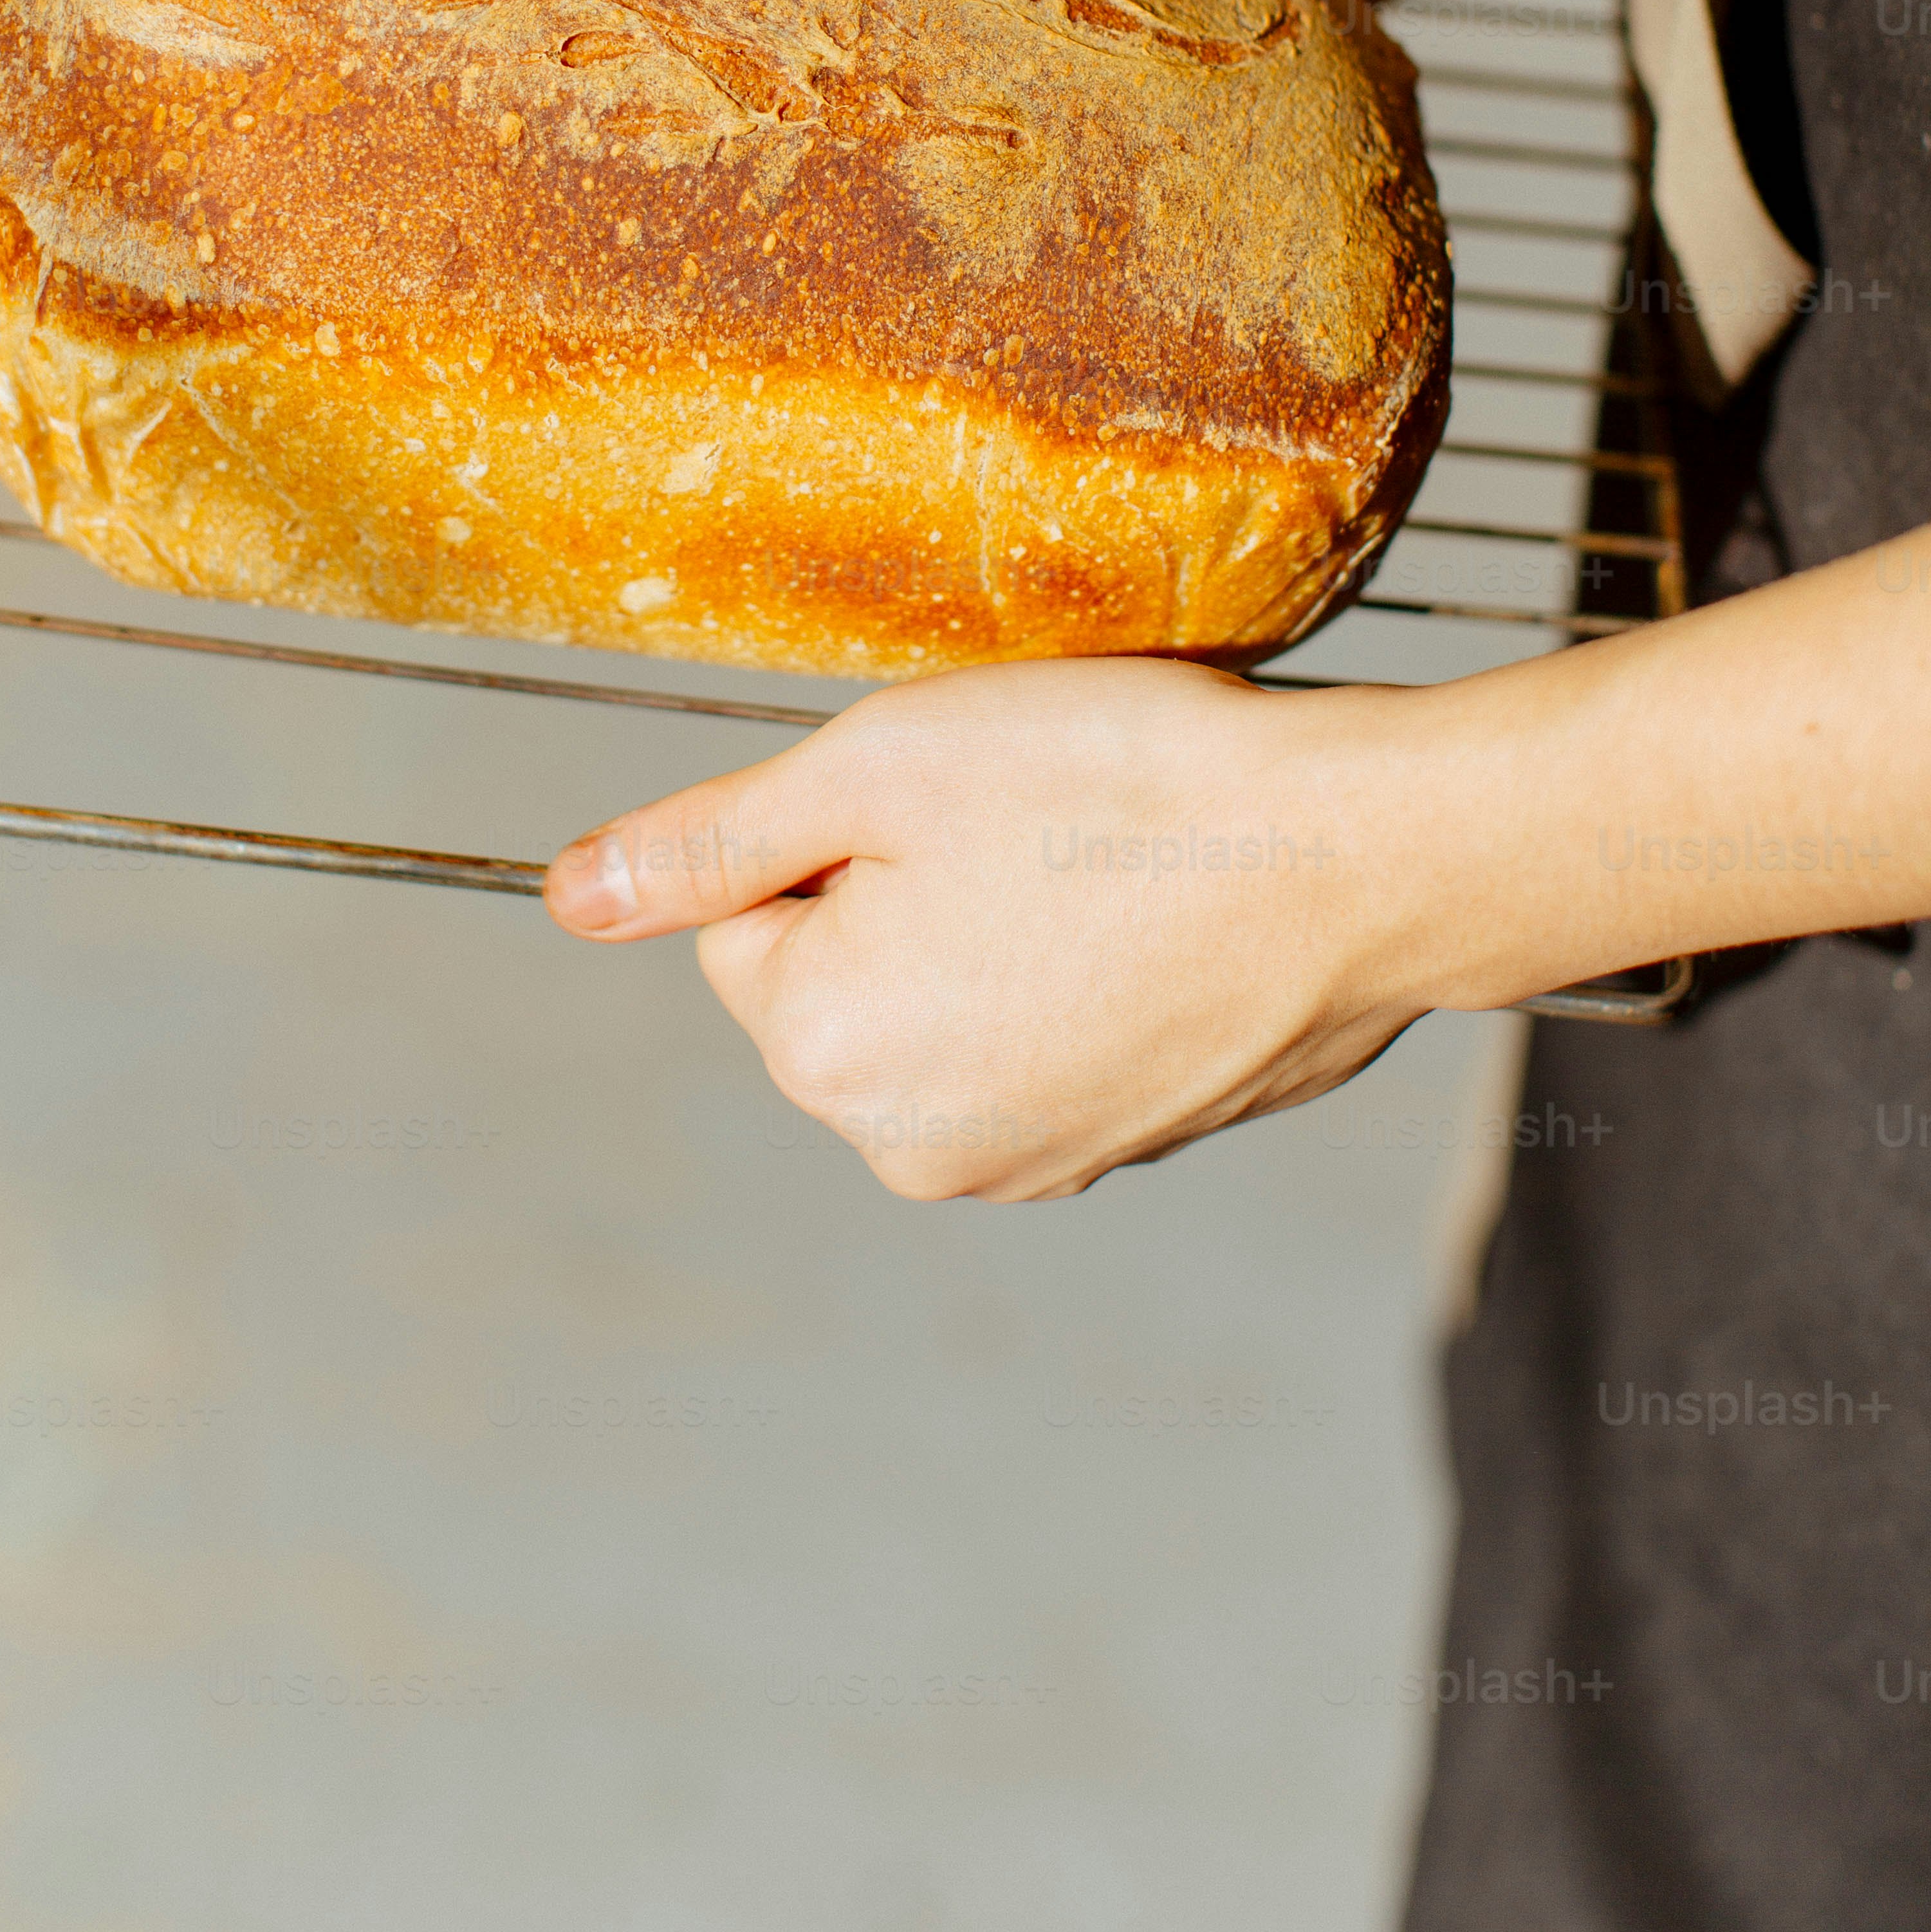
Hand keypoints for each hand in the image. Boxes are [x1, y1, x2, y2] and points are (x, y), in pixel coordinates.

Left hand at [542, 657, 1440, 1200]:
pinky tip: (1151, 916)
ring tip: (1103, 866)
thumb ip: (708, 843)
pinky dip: (1076, 975)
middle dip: (910, 887)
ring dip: (995, 929)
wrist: (1364, 860)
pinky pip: (1038, 1041)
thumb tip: (566, 897)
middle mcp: (911, 1150)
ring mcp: (1027, 1165)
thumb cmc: (1119, 782)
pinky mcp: (1122, 1148)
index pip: (748, 914)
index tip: (958, 798)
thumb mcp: (877, 766)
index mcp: (828, 1052)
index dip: (844, 827)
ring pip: (943, 1001)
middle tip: (1036, 823)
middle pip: (839, 974)